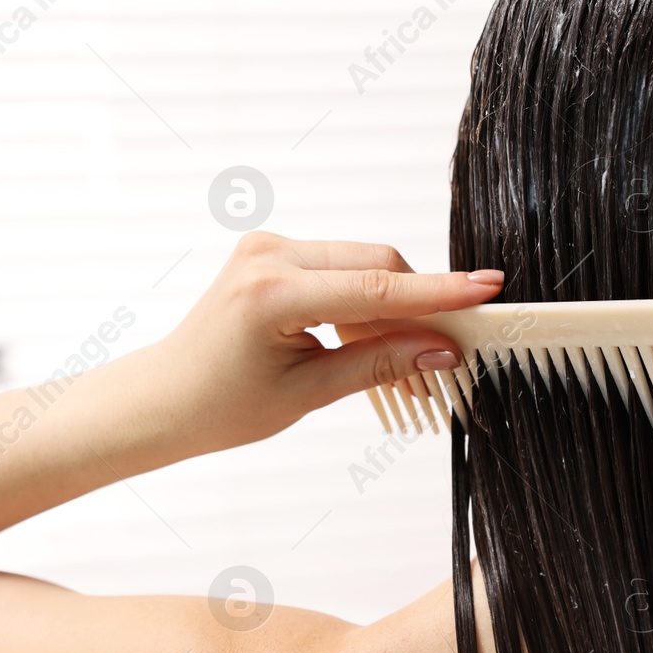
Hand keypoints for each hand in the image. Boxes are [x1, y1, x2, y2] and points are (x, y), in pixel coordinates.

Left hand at [157, 232, 503, 453]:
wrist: (166, 398)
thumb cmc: (222, 405)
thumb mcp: (308, 393)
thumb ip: (379, 363)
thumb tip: (442, 349)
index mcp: (273, 291)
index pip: (376, 286)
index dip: (438, 292)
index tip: (487, 287)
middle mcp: (270, 255)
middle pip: (378, 264)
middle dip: (421, 305)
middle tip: (456, 349)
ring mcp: (270, 248)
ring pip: (364, 266)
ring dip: (395, 308)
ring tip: (416, 363)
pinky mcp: (274, 253)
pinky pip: (342, 270)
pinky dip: (368, 303)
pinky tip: (379, 344)